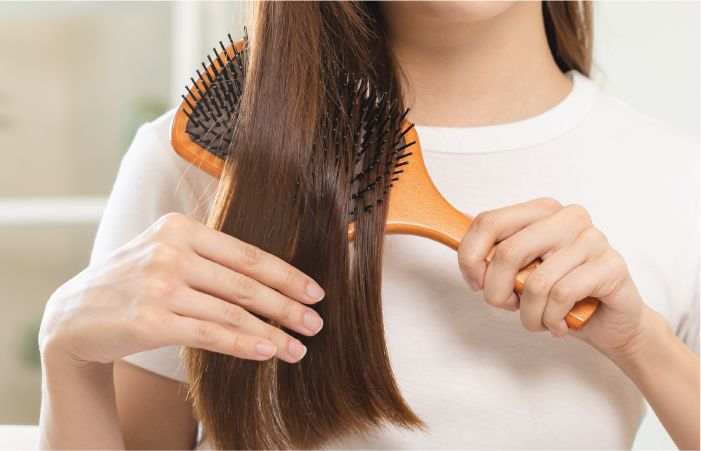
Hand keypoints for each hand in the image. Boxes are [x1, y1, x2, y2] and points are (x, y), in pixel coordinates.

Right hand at [39, 212, 324, 366]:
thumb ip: (211, 256)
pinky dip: (243, 345)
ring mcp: (159, 284)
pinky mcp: (151, 320)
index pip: (248, 254)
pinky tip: (268, 353)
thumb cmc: (133, 283)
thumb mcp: (166, 252)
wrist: (74, 314)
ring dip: (273, 333)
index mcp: (181, 227)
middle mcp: (171, 250)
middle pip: (246, 283)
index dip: (287, 275)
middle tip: (317, 323)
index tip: (315, 292)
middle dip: (288, 306)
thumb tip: (271, 279)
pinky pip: (210, 334)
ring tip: (299, 348)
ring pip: (233, 312)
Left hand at [457, 197, 647, 357]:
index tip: (475, 283)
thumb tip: (456, 236)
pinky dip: (551, 318)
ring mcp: (592, 239)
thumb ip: (494, 255)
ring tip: (537, 320)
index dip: (471, 257)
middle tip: (507, 306)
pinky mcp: (611, 266)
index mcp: (541, 211)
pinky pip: (562, 295)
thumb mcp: (520, 272)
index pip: (489, 222)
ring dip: (528, 314)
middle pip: (508, 253)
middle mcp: (568, 218)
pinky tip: (558, 324)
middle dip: (497, 291)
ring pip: (536, 282)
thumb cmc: (561, 295)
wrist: (611, 322)